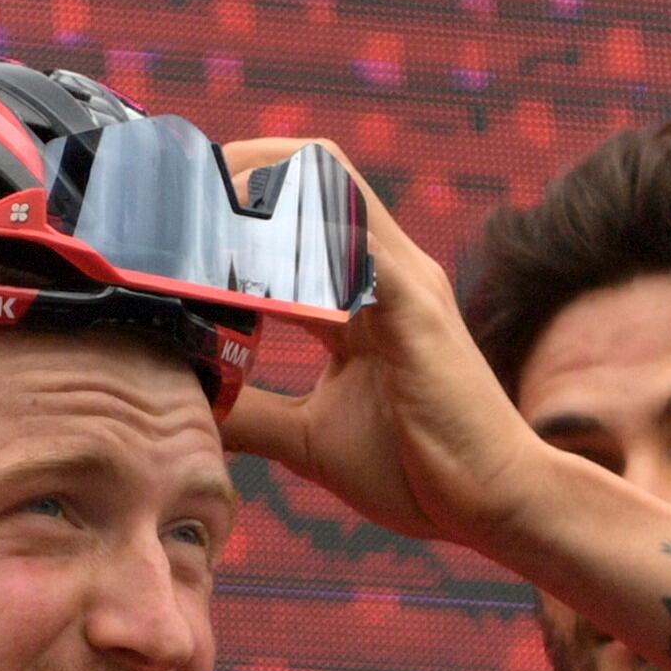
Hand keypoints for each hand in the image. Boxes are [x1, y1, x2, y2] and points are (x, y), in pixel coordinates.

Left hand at [215, 144, 552, 550]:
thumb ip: (254, 413)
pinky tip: (241, 261)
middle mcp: (387, 269)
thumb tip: (192, 406)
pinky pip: (353, 248)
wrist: (496, 504)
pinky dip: (294, 242)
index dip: (239, 196)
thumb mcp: (311, 439)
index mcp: (364, 292)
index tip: (175, 216)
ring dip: (259, 187)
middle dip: (242, 165)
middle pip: (313, 171)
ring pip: (331, 187)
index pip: (299, 209)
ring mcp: (405, 281)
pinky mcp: (416, 310)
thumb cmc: (419, 472)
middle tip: (173, 196)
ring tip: (194, 212)